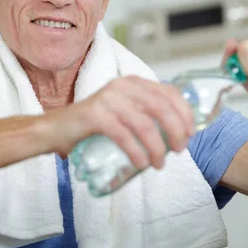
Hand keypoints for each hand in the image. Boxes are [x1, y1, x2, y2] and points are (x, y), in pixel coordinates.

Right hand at [44, 76, 194, 169]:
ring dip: (157, 147)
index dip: (185, 112)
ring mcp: (108, 99)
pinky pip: (123, 135)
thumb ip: (145, 114)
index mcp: (133, 83)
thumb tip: (178, 134)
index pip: (169, 92)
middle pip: (160, 107)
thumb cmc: (94, 124)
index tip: (191, 133)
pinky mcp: (95, 115)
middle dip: (176, 130)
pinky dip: (136, 151)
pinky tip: (142, 163)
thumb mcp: (124, 112)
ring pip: (144, 124)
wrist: (56, 129)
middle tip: (179, 150)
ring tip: (159, 164)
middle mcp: (122, 86)